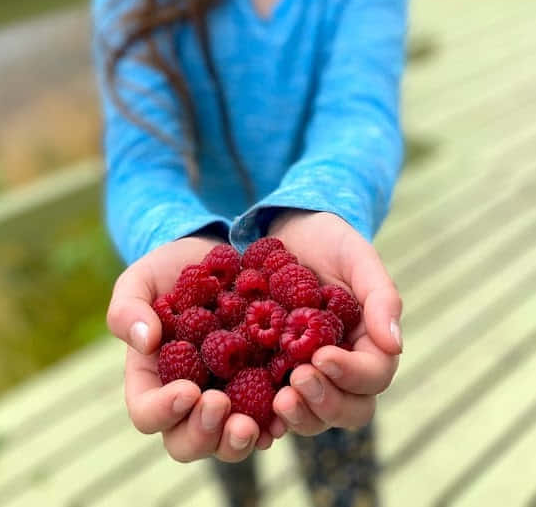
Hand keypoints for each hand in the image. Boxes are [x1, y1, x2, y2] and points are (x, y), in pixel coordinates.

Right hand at [106, 235, 274, 462]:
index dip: (164, 410)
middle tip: (221, 405)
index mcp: (152, 379)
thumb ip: (128, 308)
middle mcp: (187, 400)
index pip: (147, 413)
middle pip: (186, 442)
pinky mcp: (259, 390)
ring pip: (225, 443)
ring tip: (253, 425)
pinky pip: (266, 421)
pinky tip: (282, 415)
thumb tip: (145, 341)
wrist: (219, 257)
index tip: (188, 390)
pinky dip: (274, 424)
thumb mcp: (142, 279)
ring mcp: (225, 398)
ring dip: (237, 441)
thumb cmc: (171, 271)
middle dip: (202, 433)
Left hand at [266, 211, 401, 438]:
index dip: (351, 374)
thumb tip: (396, 346)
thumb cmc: (329, 241)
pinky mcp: (275, 374)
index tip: (321, 357)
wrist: (287, 232)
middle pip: (349, 410)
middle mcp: (344, 367)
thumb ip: (381, 296)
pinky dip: (270, 415)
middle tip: (297, 381)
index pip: (373, 375)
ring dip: (301, 415)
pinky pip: (278, 407)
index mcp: (369, 343)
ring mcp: (310, 374)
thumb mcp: (356, 257)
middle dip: (326, 402)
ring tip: (279, 399)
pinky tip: (253, 407)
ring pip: (316, 416)